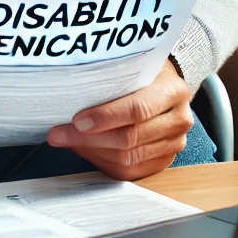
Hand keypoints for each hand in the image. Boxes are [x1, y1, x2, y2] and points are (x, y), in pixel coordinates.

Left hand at [46, 60, 193, 180]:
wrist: (165, 84)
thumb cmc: (144, 73)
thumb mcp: (133, 66)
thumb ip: (110, 79)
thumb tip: (69, 96)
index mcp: (173, 90)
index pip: (138, 109)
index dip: (105, 117)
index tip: (76, 120)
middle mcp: (179, 119)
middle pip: (130, 138)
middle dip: (89, 138)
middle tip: (59, 133)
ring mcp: (174, 143)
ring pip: (127, 158)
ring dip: (91, 151)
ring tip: (67, 141)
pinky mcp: (164, 160)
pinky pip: (130, 171)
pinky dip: (103, 162)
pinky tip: (85, 150)